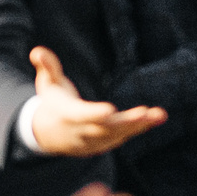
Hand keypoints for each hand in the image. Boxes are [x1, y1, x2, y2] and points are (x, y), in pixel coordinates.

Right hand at [21, 49, 164, 157]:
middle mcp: (81, 131)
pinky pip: (124, 136)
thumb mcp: (47, 84)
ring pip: (118, 134)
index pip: (81, 115)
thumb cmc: (52, 102)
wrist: (48, 134)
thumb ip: (47, 67)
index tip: (110, 111)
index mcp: (67, 115)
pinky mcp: (105, 144)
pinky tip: (156, 118)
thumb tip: (37, 51)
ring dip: (140, 125)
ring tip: (159, 114)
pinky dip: (140, 129)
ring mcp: (94, 141)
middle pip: (105, 128)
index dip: (94, 114)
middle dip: (126, 122)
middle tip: (144, 113)